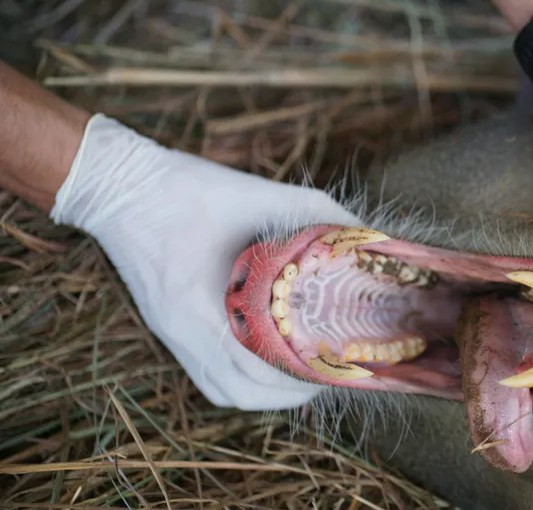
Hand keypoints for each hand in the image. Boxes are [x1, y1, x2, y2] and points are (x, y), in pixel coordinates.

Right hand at [50, 114, 360, 408]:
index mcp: (198, 305)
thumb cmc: (186, 188)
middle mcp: (181, 332)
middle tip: (326, 373)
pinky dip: (242, 380)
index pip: (255, 368)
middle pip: (240, 393)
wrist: (121, 188)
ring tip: (301, 373)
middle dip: (289, 392)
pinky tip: (266, 361)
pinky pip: (207, 376)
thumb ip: (312, 209)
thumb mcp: (255, 193)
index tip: (336, 364)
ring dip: (266, 392)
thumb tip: (364, 232)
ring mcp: (171, 335)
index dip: (301, 375)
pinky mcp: (169, 328)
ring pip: (223, 391)